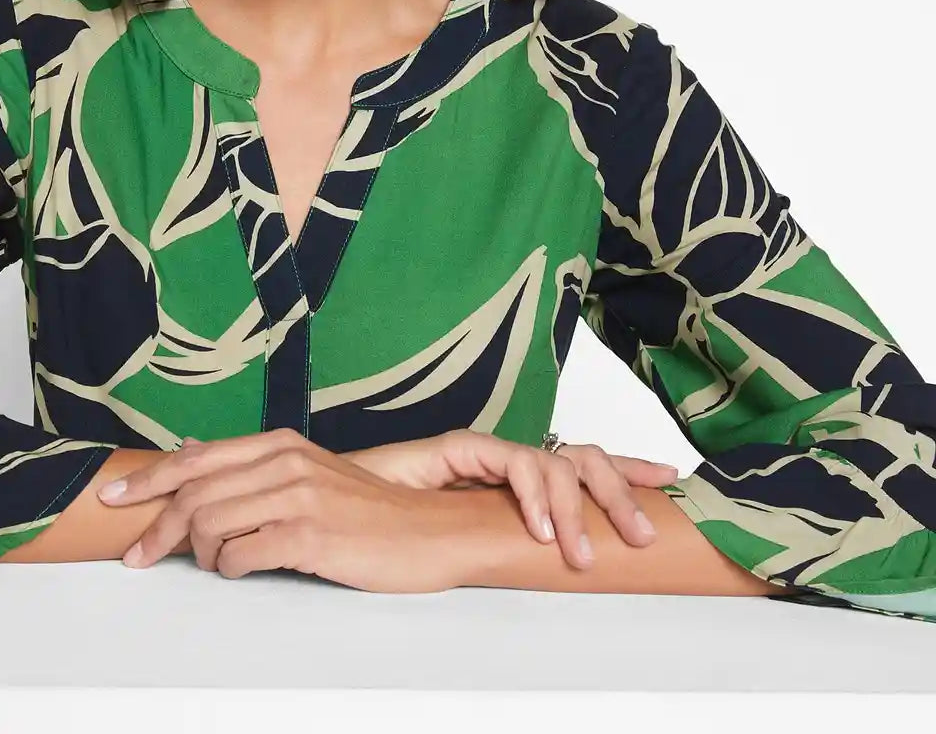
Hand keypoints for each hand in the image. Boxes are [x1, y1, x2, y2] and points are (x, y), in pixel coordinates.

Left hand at [96, 428, 472, 589]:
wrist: (426, 532)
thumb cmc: (366, 511)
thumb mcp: (308, 472)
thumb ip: (252, 465)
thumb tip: (192, 450)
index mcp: (282, 444)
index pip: (198, 457)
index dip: (149, 479)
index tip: (113, 498)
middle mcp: (286, 461)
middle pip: (194, 493)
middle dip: (156, 530)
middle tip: (138, 557)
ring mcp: (298, 496)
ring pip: (209, 525)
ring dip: (198, 554)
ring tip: (214, 563)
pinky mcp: (309, 534)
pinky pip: (240, 556)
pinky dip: (230, 569)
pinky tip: (244, 568)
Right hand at [344, 430, 678, 567]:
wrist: (345, 507)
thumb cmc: (405, 529)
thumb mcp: (478, 544)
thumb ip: (514, 545)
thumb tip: (570, 568)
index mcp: (521, 481)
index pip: (585, 466)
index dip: (628, 471)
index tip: (671, 483)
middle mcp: (511, 459)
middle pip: (585, 458)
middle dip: (622, 490)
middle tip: (643, 537)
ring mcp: (488, 451)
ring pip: (557, 460)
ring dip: (579, 508)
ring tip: (578, 555)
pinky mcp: (461, 447)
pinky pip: (514, 461)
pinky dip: (534, 495)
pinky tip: (540, 531)